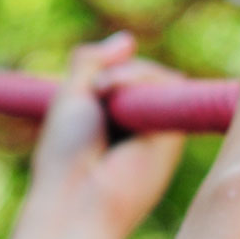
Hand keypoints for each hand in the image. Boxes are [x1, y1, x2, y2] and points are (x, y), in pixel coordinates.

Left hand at [29, 32, 185, 237]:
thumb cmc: (64, 156)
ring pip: (158, 77)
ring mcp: (158, 133)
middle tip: (94, 91)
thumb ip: (91, 63)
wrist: (75, 198)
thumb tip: (127, 40)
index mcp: (113, 125)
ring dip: (125, 75)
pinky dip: (139, 79)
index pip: (126, 81)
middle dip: (118, 72)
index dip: (113, 74)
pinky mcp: (174, 133)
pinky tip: (112, 94)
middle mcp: (139, 130)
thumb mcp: (70, 98)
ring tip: (99, 94)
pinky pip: (169, 85)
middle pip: (144, 76)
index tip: (92, 86)